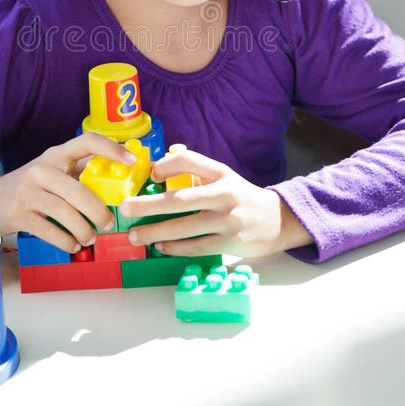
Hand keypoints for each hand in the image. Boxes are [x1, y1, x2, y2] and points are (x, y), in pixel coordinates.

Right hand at [0, 133, 133, 251]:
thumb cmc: (32, 186)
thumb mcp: (53, 171)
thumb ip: (79, 172)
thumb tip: (119, 179)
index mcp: (56, 154)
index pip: (87, 141)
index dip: (111, 149)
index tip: (131, 162)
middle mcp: (42, 169)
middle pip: (79, 191)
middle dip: (99, 212)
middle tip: (108, 224)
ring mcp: (28, 192)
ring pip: (66, 213)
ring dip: (84, 231)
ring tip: (90, 238)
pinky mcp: (18, 214)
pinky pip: (50, 231)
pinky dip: (66, 242)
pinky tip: (72, 245)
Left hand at [118, 147, 313, 258]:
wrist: (279, 220)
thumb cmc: (241, 196)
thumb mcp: (223, 176)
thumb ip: (195, 168)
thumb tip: (164, 158)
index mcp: (220, 172)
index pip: (188, 160)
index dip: (165, 165)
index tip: (150, 174)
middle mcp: (225, 194)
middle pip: (181, 198)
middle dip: (149, 205)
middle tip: (125, 208)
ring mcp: (228, 220)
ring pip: (185, 227)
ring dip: (156, 232)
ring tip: (135, 235)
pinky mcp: (231, 243)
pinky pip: (197, 246)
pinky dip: (176, 248)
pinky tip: (161, 246)